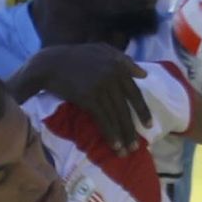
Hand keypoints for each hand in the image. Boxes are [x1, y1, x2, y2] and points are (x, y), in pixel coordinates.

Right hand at [22, 44, 149, 152]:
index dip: (143, 110)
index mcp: (118, 66)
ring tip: (126, 151)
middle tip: (137, 146)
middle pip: (126, 108)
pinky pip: (103, 119)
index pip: (135, 92)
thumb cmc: (77, 57)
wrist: (51, 64)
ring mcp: (101, 88)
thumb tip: (144, 74)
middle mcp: (113, 77)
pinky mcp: (89, 98)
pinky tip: (114, 145)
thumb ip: (124, 60)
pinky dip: (110, 134)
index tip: (149, 125)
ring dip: (122, 136)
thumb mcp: (103, 50)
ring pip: (115, 116)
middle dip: (132, 129)